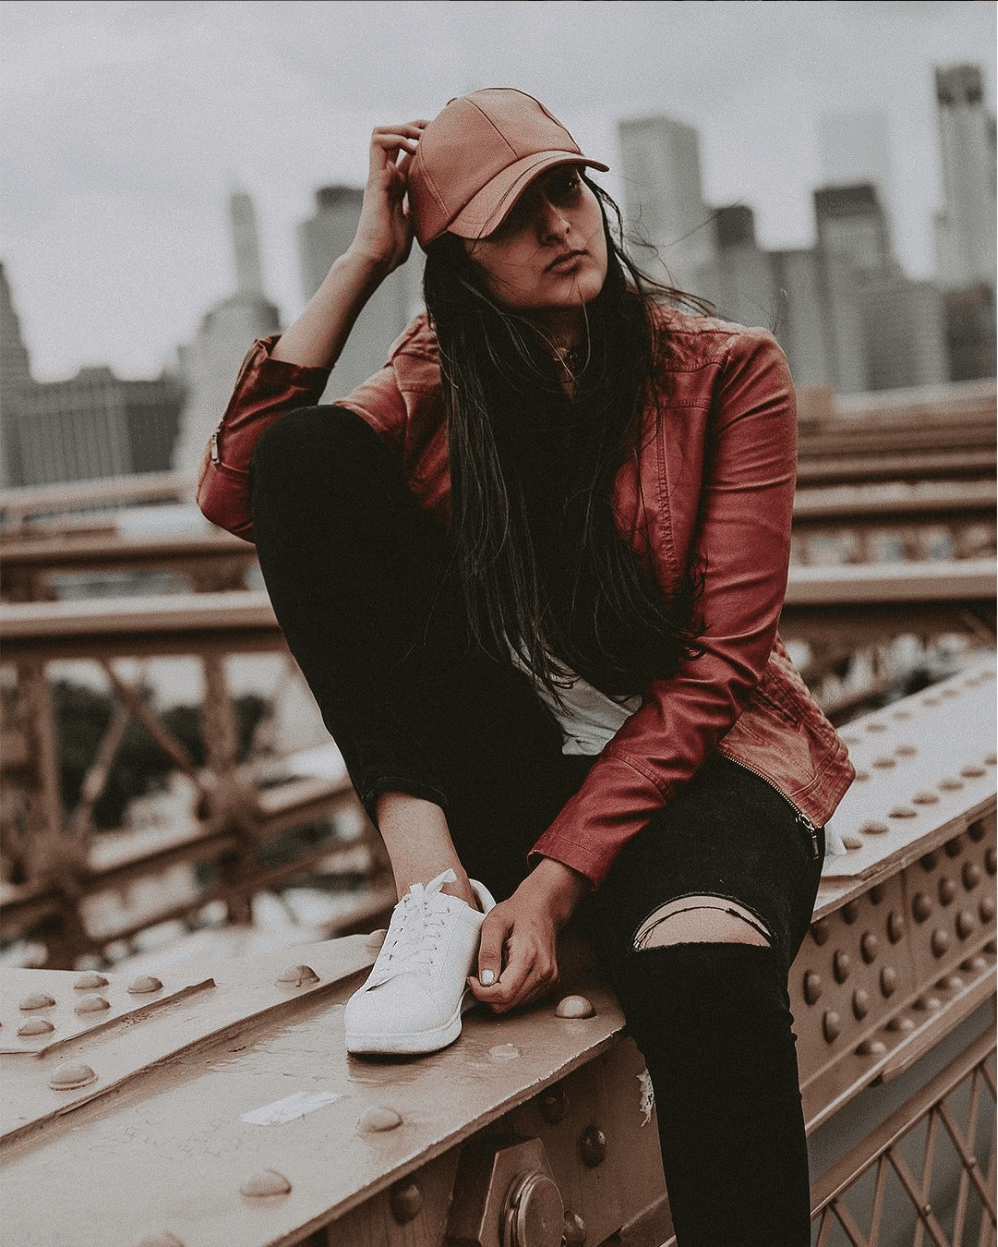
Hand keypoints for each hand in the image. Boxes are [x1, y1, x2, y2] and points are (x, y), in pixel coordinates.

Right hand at [348, 122, 427, 276]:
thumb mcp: (414, 225)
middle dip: (414, 126)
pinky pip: (378, 143)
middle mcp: (386, 176)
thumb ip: (420, 212)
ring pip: (382, 133)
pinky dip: (397, 137)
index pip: (407, 152)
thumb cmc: (391, 250)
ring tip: (421, 136)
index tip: (442, 139)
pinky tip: (413, 149)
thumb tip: (439, 212)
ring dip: (403, 127)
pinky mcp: (374, 179)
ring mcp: (378, 176)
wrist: (376, 260)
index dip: (423, 141)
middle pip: (394, 136)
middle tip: (433, 129)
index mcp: (397, 186)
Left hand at [469, 858, 588, 1013]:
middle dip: (488, 994)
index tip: (472, 978)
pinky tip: (509, 971)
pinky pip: (523, 1000)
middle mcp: (543, 972)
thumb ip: (488, 952)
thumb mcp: (494, 923)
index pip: (503, 993)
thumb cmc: (516, 913)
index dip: (481, 992)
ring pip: (515, 1005)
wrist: (542, 908)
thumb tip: (484, 981)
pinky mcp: (550, 983)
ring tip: (498, 968)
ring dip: (499, 992)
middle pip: (507, 1004)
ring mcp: (549, 979)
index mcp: (529, 956)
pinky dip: (511, 990)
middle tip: (481, 973)